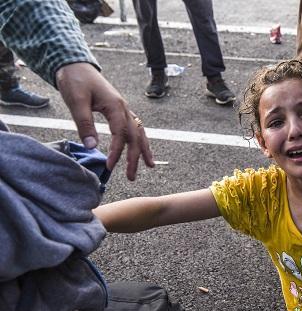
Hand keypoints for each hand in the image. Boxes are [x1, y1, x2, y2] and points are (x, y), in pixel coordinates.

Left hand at [55, 63, 153, 179]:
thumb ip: (85, 123)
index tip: (110, 166)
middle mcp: (124, 109)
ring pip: (139, 133)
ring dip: (144, 150)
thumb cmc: (75, 81)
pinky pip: (135, 128)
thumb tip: (91, 146)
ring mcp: (124, 110)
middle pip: (135, 136)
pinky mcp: (120, 111)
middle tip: (131, 177)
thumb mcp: (76, 101)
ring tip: (150, 166)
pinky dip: (141, 141)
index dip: (116, 151)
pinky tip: (142, 150)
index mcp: (115, 106)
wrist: (77, 66)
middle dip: (135, 157)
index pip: (120, 133)